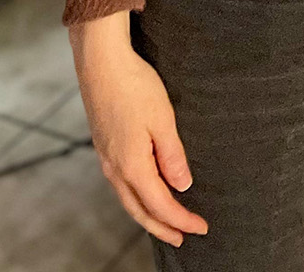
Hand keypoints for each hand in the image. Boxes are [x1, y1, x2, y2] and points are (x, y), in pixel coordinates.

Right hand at [69, 12, 206, 247]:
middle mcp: (115, 169)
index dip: (182, 220)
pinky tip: (145, 192)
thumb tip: (182, 187)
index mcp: (132, 166)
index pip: (161, 205)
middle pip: (140, 210)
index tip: (202, 228)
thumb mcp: (163, 120)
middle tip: (183, 238)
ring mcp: (106, 159)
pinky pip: (121, 184)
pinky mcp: (104, 147)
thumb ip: (172, 156)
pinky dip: (136, 197)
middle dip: (163, 227)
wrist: (101, 65)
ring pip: (128, 199)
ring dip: (148, 215)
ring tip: (166, 223)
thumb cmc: (135, 87)